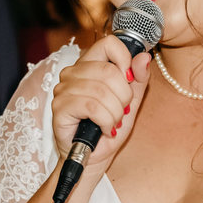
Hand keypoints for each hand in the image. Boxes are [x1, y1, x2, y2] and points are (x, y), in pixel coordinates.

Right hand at [50, 36, 152, 168]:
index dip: (125, 60)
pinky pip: (91, 107)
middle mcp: (72, 73)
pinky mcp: (59, 107)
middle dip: (124, 96)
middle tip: (122, 111)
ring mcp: (63, 89)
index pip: (108, 44)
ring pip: (101, 91)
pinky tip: (106, 129)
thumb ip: (139, 79)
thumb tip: (144, 57)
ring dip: (115, 113)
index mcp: (89, 65)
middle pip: (108, 71)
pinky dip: (106, 121)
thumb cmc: (109, 128)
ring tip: (113, 123)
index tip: (130, 80)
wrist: (94, 158)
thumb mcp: (131, 102)